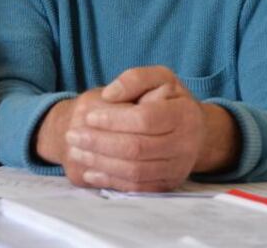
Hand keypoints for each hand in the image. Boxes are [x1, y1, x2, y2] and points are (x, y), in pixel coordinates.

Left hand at [63, 67, 214, 191]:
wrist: (193, 130)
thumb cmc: (170, 100)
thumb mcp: (159, 78)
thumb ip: (134, 78)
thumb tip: (109, 94)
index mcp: (184, 114)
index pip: (145, 120)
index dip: (114, 119)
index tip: (90, 116)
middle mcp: (185, 144)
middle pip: (137, 148)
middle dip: (100, 142)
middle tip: (73, 135)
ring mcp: (177, 168)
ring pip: (134, 171)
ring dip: (100, 163)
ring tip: (76, 152)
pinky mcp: (167, 184)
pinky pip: (137, 188)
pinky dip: (111, 181)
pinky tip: (90, 171)